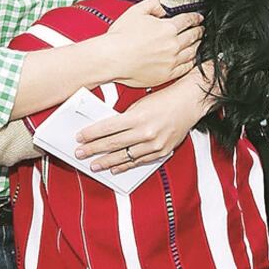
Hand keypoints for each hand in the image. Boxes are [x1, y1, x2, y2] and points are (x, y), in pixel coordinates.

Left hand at [74, 72, 206, 172]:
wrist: (189, 103)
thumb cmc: (164, 100)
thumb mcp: (139, 104)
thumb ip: (124, 118)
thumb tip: (105, 130)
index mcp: (138, 117)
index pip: (107, 128)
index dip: (91, 134)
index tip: (80, 137)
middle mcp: (146, 132)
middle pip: (113, 143)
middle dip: (93, 149)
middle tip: (80, 153)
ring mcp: (154, 144)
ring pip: (124, 156)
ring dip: (106, 162)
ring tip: (94, 165)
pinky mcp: (161, 151)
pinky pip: (139, 162)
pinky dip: (125, 165)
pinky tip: (114, 168)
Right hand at [104, 0, 203, 87]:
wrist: (112, 58)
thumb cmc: (120, 37)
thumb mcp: (135, 11)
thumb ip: (152, 4)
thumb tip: (162, 8)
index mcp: (168, 28)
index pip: (188, 20)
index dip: (196, 18)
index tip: (198, 18)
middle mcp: (173, 45)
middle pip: (193, 36)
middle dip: (199, 31)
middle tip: (201, 30)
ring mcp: (171, 61)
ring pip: (192, 52)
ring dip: (197, 46)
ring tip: (198, 43)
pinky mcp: (167, 74)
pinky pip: (185, 68)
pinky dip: (191, 62)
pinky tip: (191, 59)